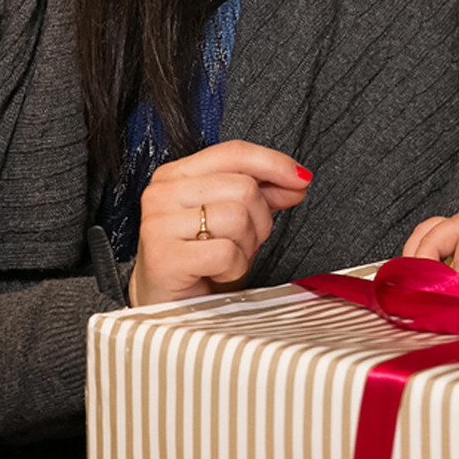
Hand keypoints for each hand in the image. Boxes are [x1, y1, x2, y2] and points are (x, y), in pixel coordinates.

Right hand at [130, 141, 312, 306]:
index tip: (300, 179)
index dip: (274, 163)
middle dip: (260, 220)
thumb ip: (262, 193)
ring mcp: (159, 224)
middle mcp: (162, 193)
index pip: (233, 152)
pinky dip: (234, 268)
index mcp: (177, 175)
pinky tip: (216, 273)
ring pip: (237, 217)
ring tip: (228, 258)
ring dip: (246, 246)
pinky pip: (226, 252)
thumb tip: (296, 180)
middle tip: (244, 242)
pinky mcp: (164, 257)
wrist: (172, 306)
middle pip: (243, 187)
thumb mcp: (234, 219)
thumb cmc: (201, 263)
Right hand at [400, 169, 458, 295]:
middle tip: (437, 300)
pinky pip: (428, 237)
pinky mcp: (458, 229)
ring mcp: (457, 225)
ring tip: (423, 290)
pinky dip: (423, 254)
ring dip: (418, 263)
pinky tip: (429, 272)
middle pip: (427, 247)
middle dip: (426, 275)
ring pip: (421, 239)